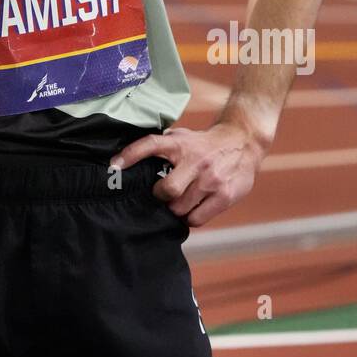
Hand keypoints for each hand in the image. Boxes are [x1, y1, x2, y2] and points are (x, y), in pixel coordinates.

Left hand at [110, 122, 265, 226]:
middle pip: (167, 190)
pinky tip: (193, 208)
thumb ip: (162, 147)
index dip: (130, 155)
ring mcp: (211, 180)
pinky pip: (197, 219)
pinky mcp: (225, 196)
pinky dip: (190, 218)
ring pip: (181, 209)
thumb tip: (129, 160)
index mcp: (180, 144)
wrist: (242, 142)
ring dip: (176, 209)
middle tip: (163, 194)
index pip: (150, 145)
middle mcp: (196, 161)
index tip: (114, 166)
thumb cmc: (204, 144)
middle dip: (160, 196)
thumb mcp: (182, 137)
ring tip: (180, 201)